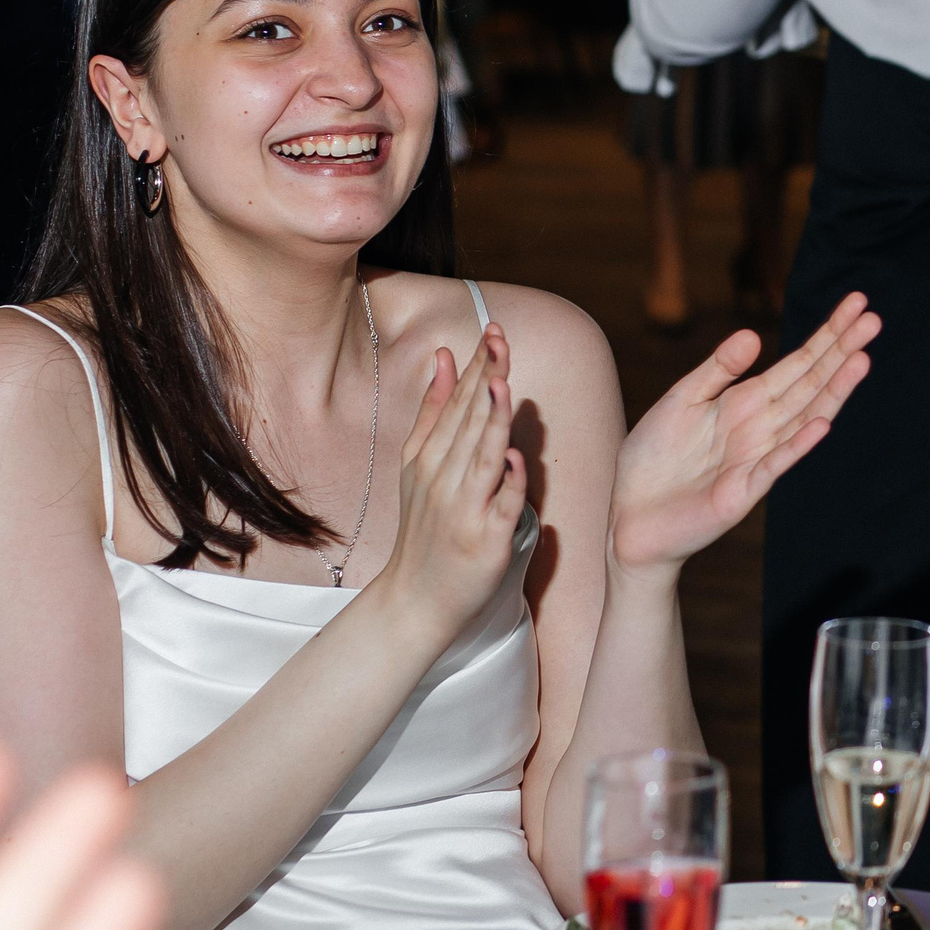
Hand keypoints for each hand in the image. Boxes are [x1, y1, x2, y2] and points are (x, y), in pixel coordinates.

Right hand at [373, 324, 527, 636]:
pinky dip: (506, 482)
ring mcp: (464, 509)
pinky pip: (500, 506)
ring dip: (491, 421)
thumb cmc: (425, 526)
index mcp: (428, 457)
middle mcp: (443, 478)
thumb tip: (445, 355)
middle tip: (500, 340)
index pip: (456, 403)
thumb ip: (433, 410)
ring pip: (481, 458)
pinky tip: (512, 457)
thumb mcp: (418, 464)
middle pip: (468, 422)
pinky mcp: (486, 540)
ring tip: (501, 383)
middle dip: (485, 379)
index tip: (492, 331)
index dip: (475, 366)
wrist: (417, 597)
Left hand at [610, 294, 877, 572]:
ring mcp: (757, 459)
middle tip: (875, 318)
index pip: (799, 363)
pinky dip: (798, 444)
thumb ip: (717, 370)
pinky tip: (823, 423)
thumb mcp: (683, 400)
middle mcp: (761, 427)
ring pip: (804, 417)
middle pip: (811, 383)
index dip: (828, 334)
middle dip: (842, 350)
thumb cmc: (655, 458)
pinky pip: (775, 464)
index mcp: (746, 401)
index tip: (857, 303)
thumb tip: (754, 335)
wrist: (630, 514)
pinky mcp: (743, 491)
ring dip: (834, 390)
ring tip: (862, 359)